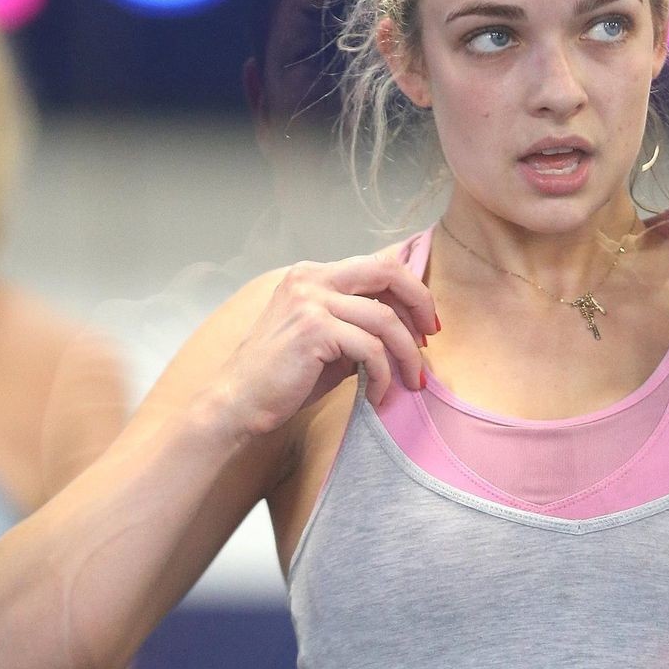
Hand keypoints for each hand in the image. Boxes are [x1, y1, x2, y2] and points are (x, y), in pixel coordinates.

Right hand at [219, 250, 437, 436]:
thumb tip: (404, 329)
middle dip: (420, 304)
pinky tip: (377, 396)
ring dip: (407, 355)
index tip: (425, 324)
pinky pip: (370, 349)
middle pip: (387, 273)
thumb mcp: (326, 343)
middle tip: (430, 340)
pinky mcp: (314, 330)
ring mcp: (311, 301)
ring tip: (411, 382)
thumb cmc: (282, 378)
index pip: (377, 266)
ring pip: (385, 320)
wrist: (239, 402)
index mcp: (313, 275)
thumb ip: (357, 327)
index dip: (410, 292)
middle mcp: (311, 279)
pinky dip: (383, 376)